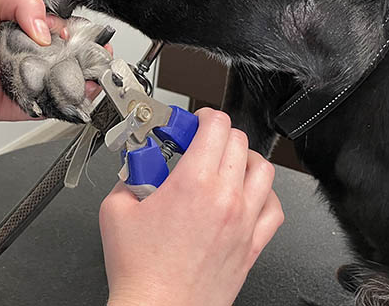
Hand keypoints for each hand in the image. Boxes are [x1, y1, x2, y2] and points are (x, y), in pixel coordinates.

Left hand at [0, 0, 93, 121]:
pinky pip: (47, 106)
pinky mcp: (18, 106)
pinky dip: (63, 102)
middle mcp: (28, 56)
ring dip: (82, 80)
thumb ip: (24, 3)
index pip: (64, 31)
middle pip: (70, 59)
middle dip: (89, 58)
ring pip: (63, 83)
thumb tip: (49, 30)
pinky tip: (76, 92)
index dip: (82, 32)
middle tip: (100, 55)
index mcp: (24, 30)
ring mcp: (25, 82)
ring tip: (95, 74)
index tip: (95, 34)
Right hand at [99, 108, 283, 305]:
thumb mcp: (115, 211)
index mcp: (193, 183)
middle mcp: (225, 199)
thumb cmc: (141, 273)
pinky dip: (263, 195)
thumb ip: (126, 178)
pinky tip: (246, 196)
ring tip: (225, 164)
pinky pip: (273, 208)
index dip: (203, 116)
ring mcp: (244, 222)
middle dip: (217, 135)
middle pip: (239, 142)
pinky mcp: (252, 245)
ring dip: (243, 159)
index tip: (193, 123)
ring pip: (263, 170)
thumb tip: (136, 167)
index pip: (216, 125)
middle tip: (198, 144)